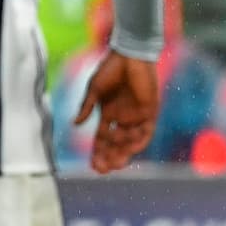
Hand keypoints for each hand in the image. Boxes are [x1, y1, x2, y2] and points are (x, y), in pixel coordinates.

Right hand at [74, 51, 159, 173]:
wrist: (130, 54)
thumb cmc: (111, 68)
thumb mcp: (94, 90)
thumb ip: (87, 107)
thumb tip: (75, 124)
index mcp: (108, 114)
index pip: (102, 139)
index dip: (98, 153)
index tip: (93, 166)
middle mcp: (122, 118)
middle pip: (116, 145)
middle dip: (110, 158)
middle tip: (103, 170)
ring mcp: (136, 116)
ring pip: (130, 141)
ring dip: (122, 152)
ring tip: (115, 162)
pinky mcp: (149, 111)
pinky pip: (146, 132)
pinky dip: (138, 141)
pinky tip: (130, 150)